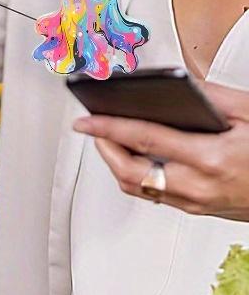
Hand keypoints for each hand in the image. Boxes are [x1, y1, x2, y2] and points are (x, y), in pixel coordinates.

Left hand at [72, 81, 248, 220]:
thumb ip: (211, 95)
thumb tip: (178, 83)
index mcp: (210, 158)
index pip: (143, 139)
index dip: (107, 127)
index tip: (84, 119)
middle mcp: (200, 187)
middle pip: (131, 173)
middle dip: (104, 149)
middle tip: (93, 128)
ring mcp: (199, 204)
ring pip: (139, 189)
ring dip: (116, 164)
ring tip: (108, 140)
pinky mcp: (201, 211)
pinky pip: (156, 196)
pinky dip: (137, 176)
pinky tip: (135, 158)